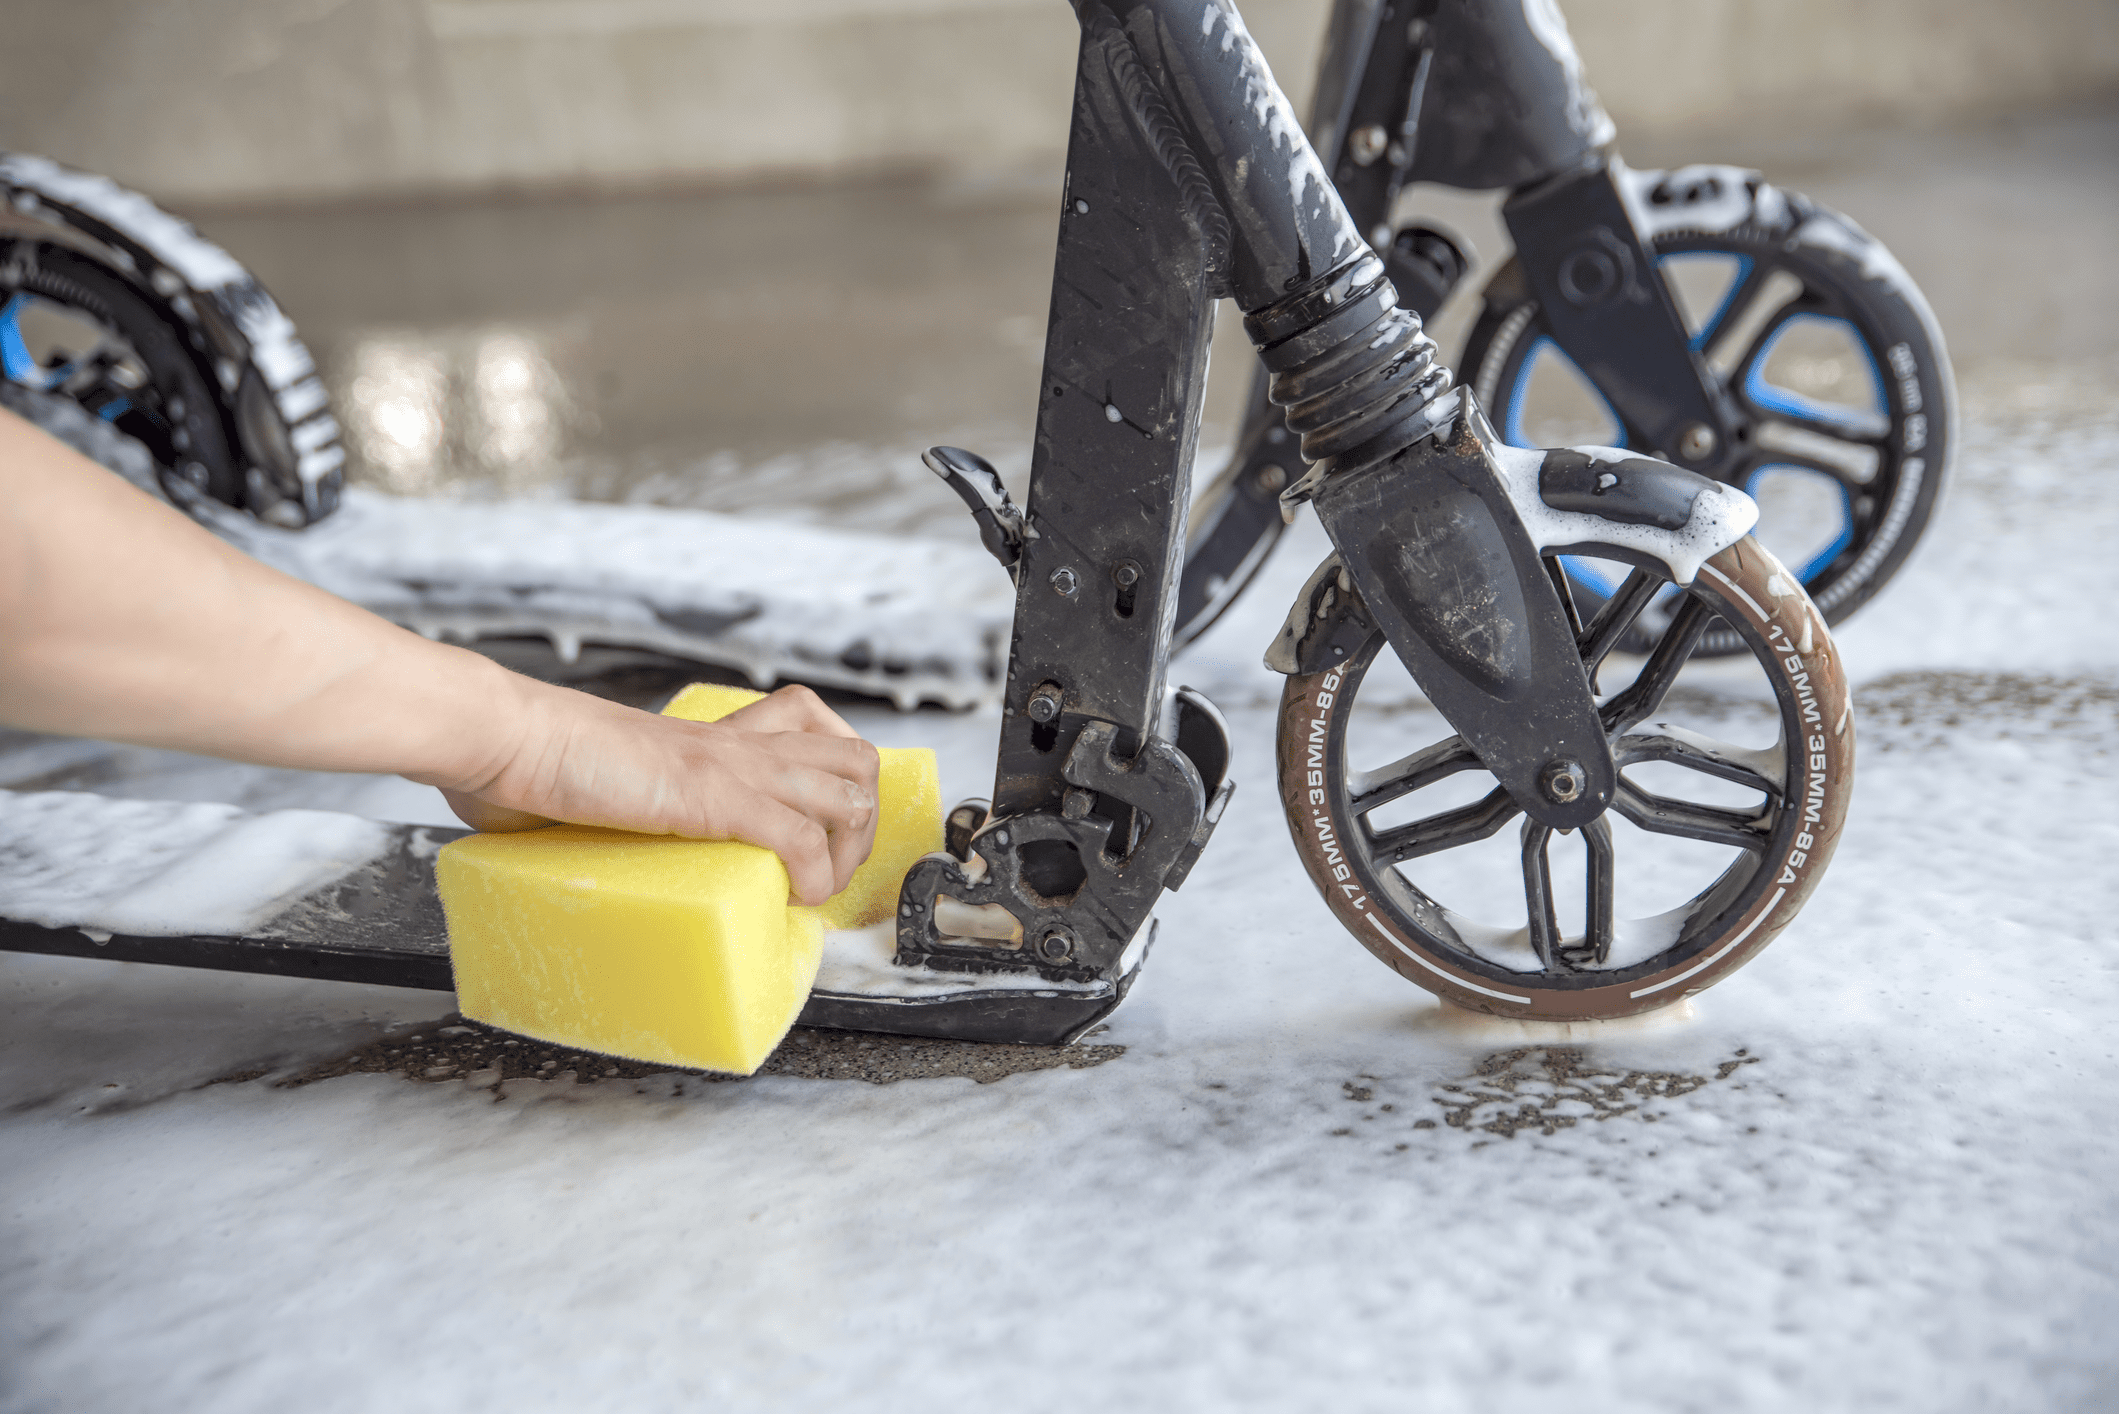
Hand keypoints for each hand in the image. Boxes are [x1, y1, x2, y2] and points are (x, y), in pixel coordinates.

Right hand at [435, 684, 879, 906]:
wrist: (504, 737)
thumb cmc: (527, 762)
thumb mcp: (591, 787)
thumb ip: (600, 808)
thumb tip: (557, 836)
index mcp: (710, 739)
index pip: (811, 726)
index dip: (832, 781)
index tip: (816, 835)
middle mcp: (733, 745)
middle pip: (855, 757)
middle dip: (859, 822)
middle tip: (826, 867)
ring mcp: (729, 766)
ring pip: (849, 789)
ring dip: (847, 851)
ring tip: (813, 888)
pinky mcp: (715, 796)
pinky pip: (803, 836)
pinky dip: (815, 876)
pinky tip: (792, 896)